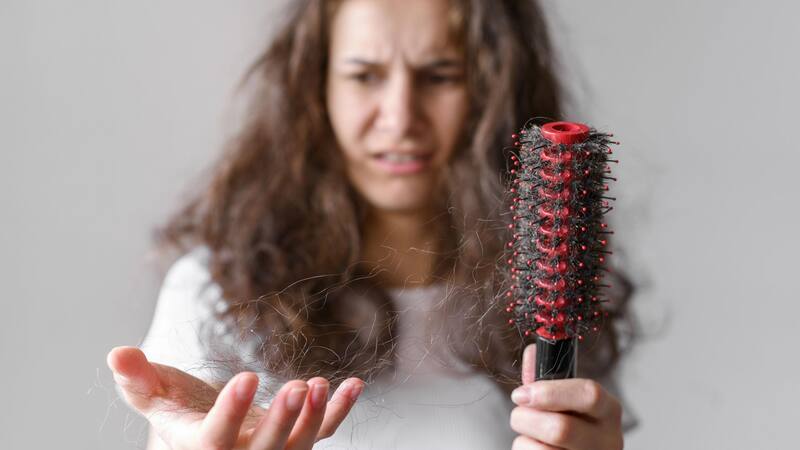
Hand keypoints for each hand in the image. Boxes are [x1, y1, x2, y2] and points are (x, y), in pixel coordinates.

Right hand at [107, 346, 363, 448]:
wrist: (207, 432)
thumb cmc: (177, 410)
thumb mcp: (154, 395)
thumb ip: (137, 379)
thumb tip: (116, 353)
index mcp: (200, 448)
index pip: (215, 440)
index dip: (231, 412)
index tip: (247, 376)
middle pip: (265, 449)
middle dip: (283, 421)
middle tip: (299, 387)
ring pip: (297, 446)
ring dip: (315, 418)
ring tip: (321, 384)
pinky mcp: (295, 440)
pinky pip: (323, 432)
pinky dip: (339, 411)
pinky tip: (354, 384)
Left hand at [509, 344, 622, 449]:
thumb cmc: (570, 424)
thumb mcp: (565, 399)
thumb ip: (547, 377)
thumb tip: (532, 351)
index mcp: (608, 410)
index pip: (589, 394)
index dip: (550, 392)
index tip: (521, 393)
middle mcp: (608, 440)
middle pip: (561, 429)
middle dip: (526, 419)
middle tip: (518, 415)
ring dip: (523, 439)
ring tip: (529, 435)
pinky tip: (535, 449)